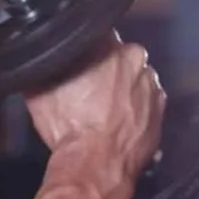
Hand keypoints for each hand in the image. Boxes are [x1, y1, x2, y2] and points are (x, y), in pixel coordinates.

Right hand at [23, 39, 164, 183]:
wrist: (96, 165)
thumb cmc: (70, 127)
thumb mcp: (38, 92)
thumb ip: (45, 67)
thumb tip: (37, 61)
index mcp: (110, 45)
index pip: (96, 34)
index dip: (82, 49)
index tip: (74, 63)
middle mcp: (136, 60)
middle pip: (117, 57)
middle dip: (104, 69)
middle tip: (84, 90)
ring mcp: (152, 86)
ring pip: (133, 80)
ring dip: (120, 90)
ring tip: (99, 111)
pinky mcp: (161, 111)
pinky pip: (144, 103)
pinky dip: (132, 110)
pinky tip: (113, 124)